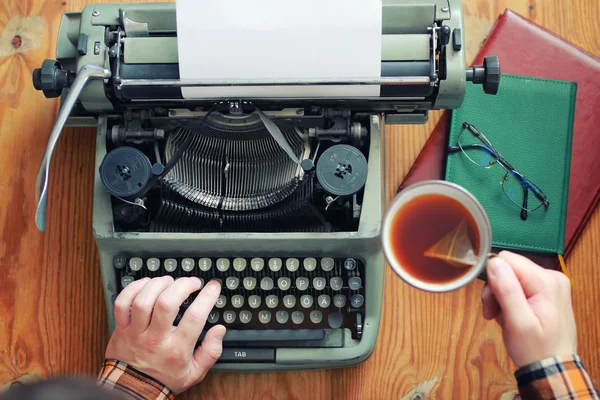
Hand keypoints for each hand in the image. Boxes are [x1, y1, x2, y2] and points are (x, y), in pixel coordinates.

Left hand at [106, 276, 225, 393]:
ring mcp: (136, 333)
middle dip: (183, 286)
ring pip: (144, 300)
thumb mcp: (194, 373)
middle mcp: (155, 339)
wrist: (132, 391)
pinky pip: (123, 303)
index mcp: (176, 350)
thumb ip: (211, 352)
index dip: (207, 297)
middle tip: (192, 282)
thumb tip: (219, 330)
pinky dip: (134, 288)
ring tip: (170, 281)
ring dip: (159, 284)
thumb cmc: (163, 380)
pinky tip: (147, 284)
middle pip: (167, 303)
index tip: (213, 287)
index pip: (194, 318)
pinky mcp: (121, 328)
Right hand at [481, 251, 576, 367]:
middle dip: (495, 289)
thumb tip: (493, 263)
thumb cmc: (535, 350)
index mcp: (546, 282)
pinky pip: (519, 285)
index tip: (491, 304)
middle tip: (492, 313)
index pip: (507, 260)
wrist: (552, 369)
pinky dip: (509, 299)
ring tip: (500, 318)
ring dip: (500, 296)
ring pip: (511, 276)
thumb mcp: (518, 323)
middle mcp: (552, 277)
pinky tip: (509, 315)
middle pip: (509, 268)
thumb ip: (507, 291)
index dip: (492, 278)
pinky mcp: (547, 291)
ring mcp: (551, 284)